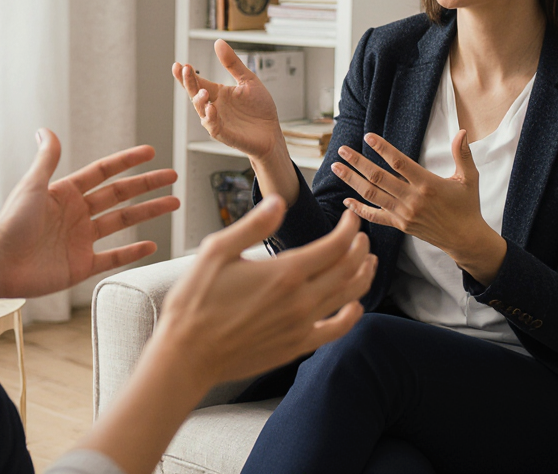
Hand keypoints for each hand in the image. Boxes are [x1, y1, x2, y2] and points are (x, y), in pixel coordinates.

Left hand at [0, 129, 178, 299]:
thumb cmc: (10, 224)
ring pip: (122, 223)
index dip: (127, 161)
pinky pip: (113, 257)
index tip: (150, 152)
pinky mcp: (81, 265)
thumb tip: (46, 129)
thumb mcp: (32, 186)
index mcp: (66, 193)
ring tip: (173, 204)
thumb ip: (46, 159)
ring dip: (148, 213)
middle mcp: (77, 214)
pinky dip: (133, 252)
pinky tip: (152, 244)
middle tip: (172, 177)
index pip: (104, 173)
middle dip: (147, 186)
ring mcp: (81, 240)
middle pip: (120, 196)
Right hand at [152, 197, 375, 385]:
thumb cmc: (196, 301)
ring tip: (368, 262)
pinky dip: (352, 315)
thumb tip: (280, 202)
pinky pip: (336, 330)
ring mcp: (301, 325)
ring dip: (363, 275)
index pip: (335, 245)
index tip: (352, 217)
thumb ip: (253, 225)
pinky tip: (355, 305)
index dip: (349, 227)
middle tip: (361, 235)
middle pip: (347, 269)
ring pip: (348, 297)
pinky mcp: (297, 346)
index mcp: (284, 272)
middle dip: (359, 247)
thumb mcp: (217, 252)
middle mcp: (300, 299)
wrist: (188, 354)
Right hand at [173, 40, 282, 159]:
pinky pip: (213, 126)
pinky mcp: (224, 134)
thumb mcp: (248, 80)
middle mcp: (213, 106)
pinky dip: (211, 118)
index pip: (198, 82)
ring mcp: (217, 121)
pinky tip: (212, 108)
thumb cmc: (260, 108)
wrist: (272, 132)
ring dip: (199, 100)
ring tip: (203, 91)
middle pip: (195, 93)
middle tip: (184, 69)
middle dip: (188, 82)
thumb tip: (218, 42)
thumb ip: (232, 64)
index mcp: (218, 93)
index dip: (187, 75)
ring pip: (201, 110)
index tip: (178, 64)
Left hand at [332, 130, 505, 283]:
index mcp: (428, 184)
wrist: (464, 238)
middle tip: (342, 150)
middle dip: (357, 162)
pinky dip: (359, 209)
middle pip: (378, 177)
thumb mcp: (469, 178)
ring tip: (337, 167)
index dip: (382, 148)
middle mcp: (412, 199)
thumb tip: (462, 131)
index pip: (399, 162)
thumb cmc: (466, 206)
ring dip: (352, 180)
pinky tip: (346, 200)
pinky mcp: (399, 225)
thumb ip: (463, 154)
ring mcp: (403, 213)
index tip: (367, 136)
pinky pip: (375, 216)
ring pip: (372, 195)